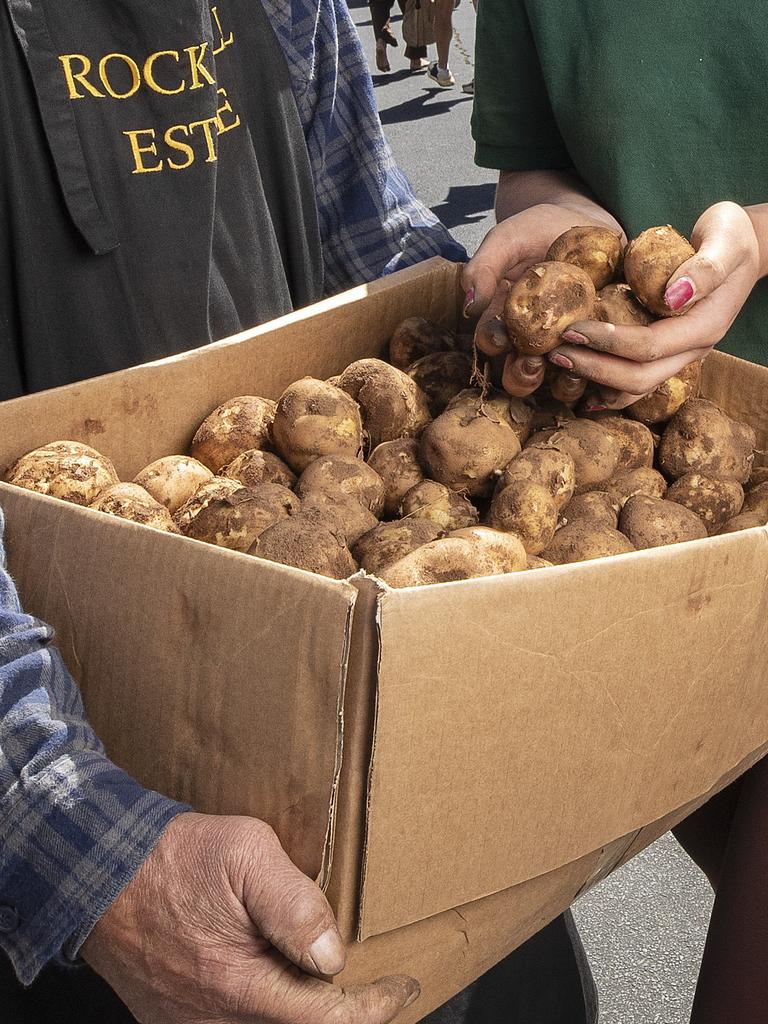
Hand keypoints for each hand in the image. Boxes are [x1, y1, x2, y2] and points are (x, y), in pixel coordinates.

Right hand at [82, 812, 418, 1023]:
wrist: (100, 872)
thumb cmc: (175, 858)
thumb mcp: (246, 854)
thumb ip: (295, 905)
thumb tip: (333, 957)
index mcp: (240, 987)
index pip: (328, 1021)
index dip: (375, 1008)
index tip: (403, 984)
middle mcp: (216, 1019)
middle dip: (347, 1014)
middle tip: (379, 988)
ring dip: (309, 1012)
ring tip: (337, 984)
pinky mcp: (174, 1018)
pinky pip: (234, 1022)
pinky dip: (271, 1011)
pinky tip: (283, 982)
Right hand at [462, 203, 622, 396]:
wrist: (589, 222)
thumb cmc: (541, 229)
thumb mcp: (509, 239)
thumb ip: (485, 266)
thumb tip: (469, 305)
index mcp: (504, 321)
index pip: (490, 341)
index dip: (493, 343)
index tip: (501, 337)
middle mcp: (532, 342)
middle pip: (519, 376)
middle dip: (522, 377)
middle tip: (532, 363)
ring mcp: (568, 348)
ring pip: (559, 384)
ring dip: (562, 384)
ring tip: (572, 368)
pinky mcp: (602, 347)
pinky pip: (602, 372)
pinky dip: (604, 373)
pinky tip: (607, 361)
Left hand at [548, 201, 761, 409]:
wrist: (744, 246)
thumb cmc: (732, 234)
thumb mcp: (726, 238)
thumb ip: (705, 268)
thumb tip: (672, 298)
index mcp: (704, 327)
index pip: (649, 347)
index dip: (608, 342)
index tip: (572, 331)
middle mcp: (692, 350)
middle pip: (638, 378)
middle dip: (594, 369)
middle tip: (555, 353)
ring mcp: (679, 355)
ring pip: (635, 386)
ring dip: (595, 380)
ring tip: (559, 363)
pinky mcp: (666, 352)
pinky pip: (635, 377)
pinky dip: (604, 381)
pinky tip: (577, 377)